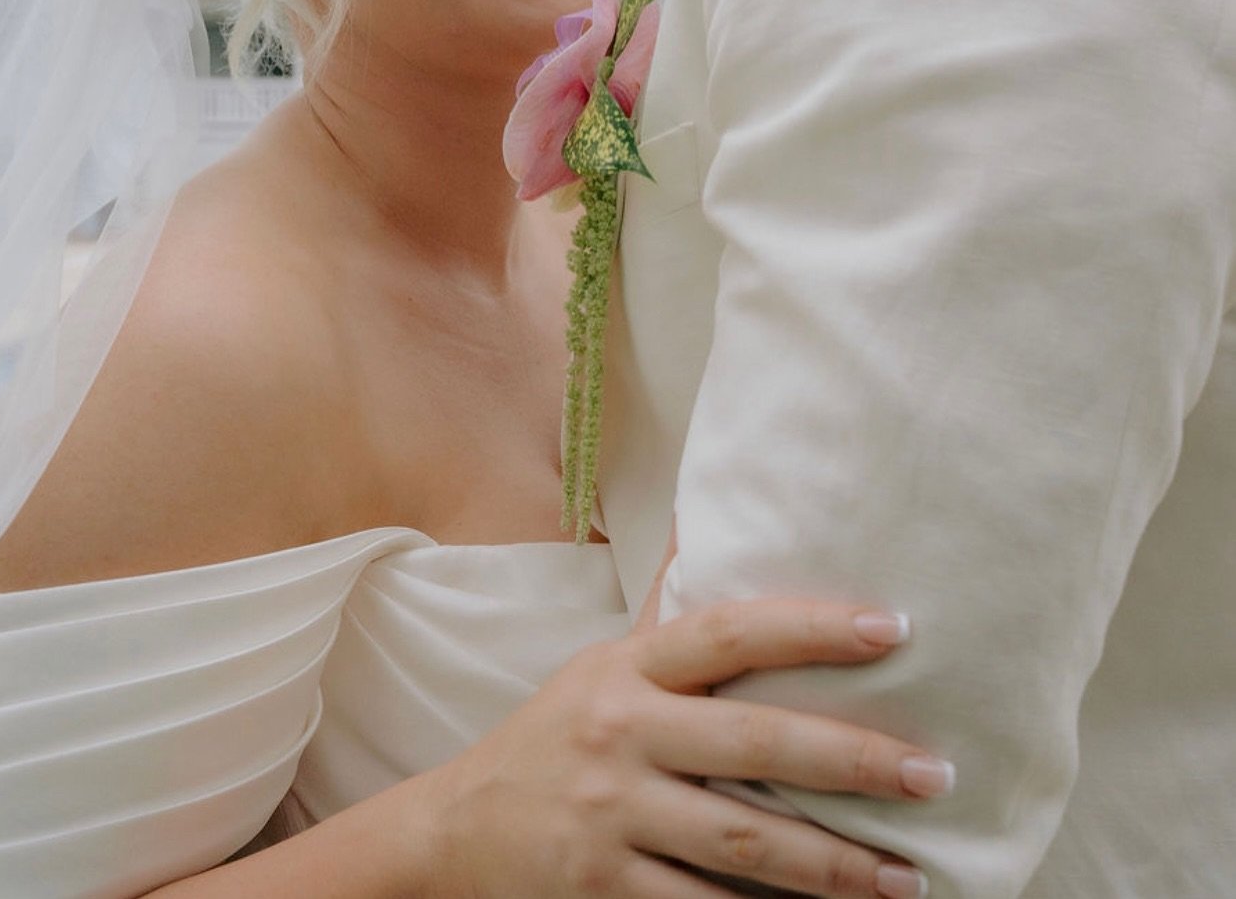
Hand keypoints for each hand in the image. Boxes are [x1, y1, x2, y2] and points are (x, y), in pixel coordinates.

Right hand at [420, 598, 947, 898]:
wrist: (454, 832)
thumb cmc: (553, 737)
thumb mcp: (600, 664)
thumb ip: (664, 614)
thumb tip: (705, 523)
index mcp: (628, 668)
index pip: (728, 630)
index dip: (812, 625)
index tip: (894, 628)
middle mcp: (620, 732)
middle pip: (752, 742)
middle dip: (851, 760)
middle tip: (932, 774)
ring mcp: (610, 814)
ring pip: (740, 840)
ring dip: (833, 864)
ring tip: (907, 875)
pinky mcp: (601, 888)